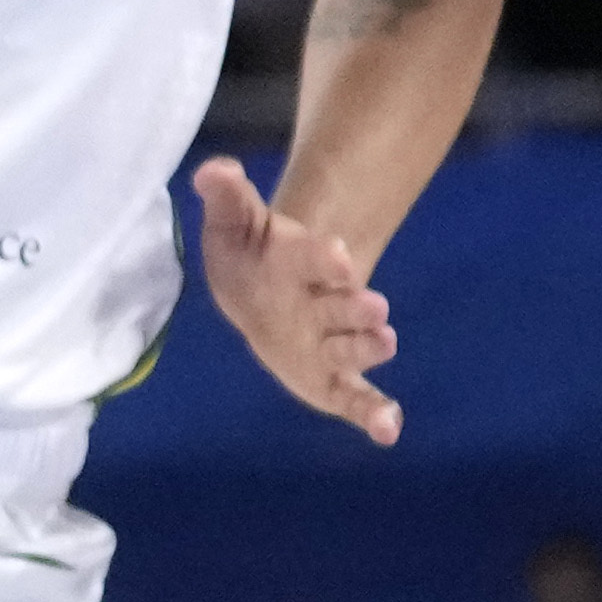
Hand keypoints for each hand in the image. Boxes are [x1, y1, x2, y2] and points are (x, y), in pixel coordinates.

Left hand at [189, 153, 402, 443]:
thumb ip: (228, 198)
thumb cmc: (251, 256)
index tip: (336, 254)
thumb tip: (212, 170)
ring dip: (367, 348)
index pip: (314, 257)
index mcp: (301, 264)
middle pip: (344, 304)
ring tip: (382, 344)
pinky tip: (389, 431)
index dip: (323, 257)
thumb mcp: (234, 225)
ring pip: (353, 346)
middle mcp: (325, 304)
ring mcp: (331, 341)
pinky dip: (373, 413)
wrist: (264, 292)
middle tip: (374, 308)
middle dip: (356, 307)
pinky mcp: (332, 377)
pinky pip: (355, 396)